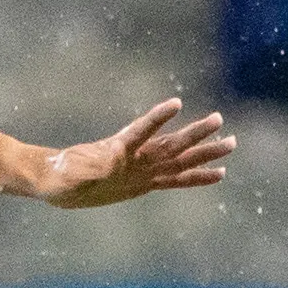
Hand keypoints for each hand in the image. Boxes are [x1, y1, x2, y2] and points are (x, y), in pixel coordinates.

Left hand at [35, 100, 233, 208]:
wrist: (56, 183)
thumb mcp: (69, 175)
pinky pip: (175, 180)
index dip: (155, 118)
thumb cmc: (58, 175)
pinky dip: (196, 178)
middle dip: (194, 134)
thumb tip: (103, 167)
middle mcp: (135, 156)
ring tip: (231, 143)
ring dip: (204, 152)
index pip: (140, 131)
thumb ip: (86, 170)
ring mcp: (142, 169)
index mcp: (117, 149)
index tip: (174, 103)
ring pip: (180, 159)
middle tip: (219, 120)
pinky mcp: (144, 184)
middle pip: (169, 144)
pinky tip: (218, 174)